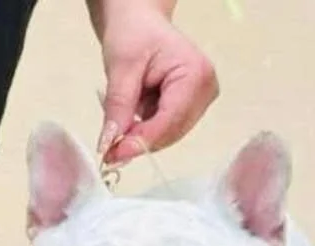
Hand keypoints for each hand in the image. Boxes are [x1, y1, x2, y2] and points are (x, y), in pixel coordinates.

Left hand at [94, 1, 218, 164]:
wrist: (138, 21)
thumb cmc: (133, 32)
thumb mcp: (121, 67)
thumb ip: (119, 107)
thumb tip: (110, 143)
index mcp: (196, 74)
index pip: (169, 120)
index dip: (141, 141)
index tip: (113, 155)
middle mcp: (205, 91)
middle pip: (171, 132)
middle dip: (139, 141)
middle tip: (108, 149)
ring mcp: (200, 102)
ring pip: (167, 135)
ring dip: (141, 135)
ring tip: (121, 118)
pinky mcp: (190, 109)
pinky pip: (165, 130)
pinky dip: (144, 129)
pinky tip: (133, 114)